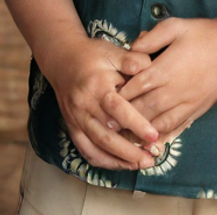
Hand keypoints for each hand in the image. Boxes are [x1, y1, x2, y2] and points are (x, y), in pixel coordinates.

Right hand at [43, 35, 161, 170]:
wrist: (62, 58)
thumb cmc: (93, 55)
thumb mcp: (113, 51)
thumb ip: (132, 60)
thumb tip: (150, 68)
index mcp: (97, 86)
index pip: (118, 109)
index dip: (136, 124)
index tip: (154, 136)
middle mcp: (84, 106)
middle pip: (108, 135)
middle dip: (131, 150)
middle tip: (152, 157)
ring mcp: (76, 119)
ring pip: (97, 146)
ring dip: (119, 159)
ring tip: (140, 164)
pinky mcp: (72, 126)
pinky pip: (86, 149)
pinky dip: (102, 160)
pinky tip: (119, 164)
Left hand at [118, 18, 216, 140]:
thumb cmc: (204, 33)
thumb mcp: (175, 26)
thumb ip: (151, 37)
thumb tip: (132, 46)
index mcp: (165, 68)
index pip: (135, 86)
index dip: (119, 95)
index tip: (104, 100)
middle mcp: (174, 90)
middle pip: (143, 109)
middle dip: (124, 118)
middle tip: (106, 125)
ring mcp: (187, 102)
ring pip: (158, 123)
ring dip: (140, 132)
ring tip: (124, 139)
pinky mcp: (197, 109)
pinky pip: (177, 127)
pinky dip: (163, 137)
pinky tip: (153, 143)